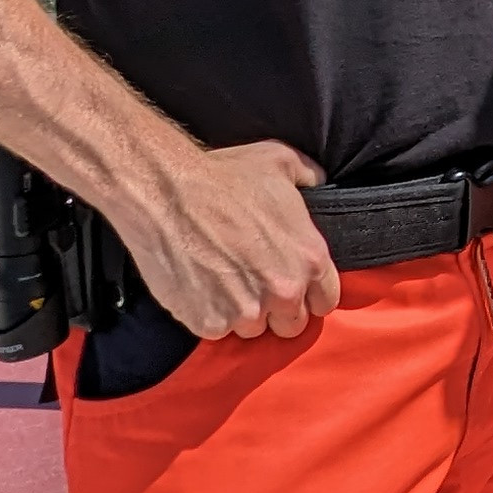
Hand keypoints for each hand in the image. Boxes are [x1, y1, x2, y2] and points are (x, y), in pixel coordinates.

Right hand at [119, 139, 337, 341]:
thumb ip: (309, 177)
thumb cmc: (222, 176)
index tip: (291, 284)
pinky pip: (217, 331)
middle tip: (254, 283)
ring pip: (253, 330)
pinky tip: (200, 285)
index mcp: (310, 259)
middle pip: (292, 324)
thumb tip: (320, 183)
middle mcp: (284, 291)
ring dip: (242, 313)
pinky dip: (209, 314)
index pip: (326, 301)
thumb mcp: (280, 162)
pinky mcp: (210, 323)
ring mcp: (247, 312)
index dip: (309, 294)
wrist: (166, 193)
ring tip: (223, 281)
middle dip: (277, 308)